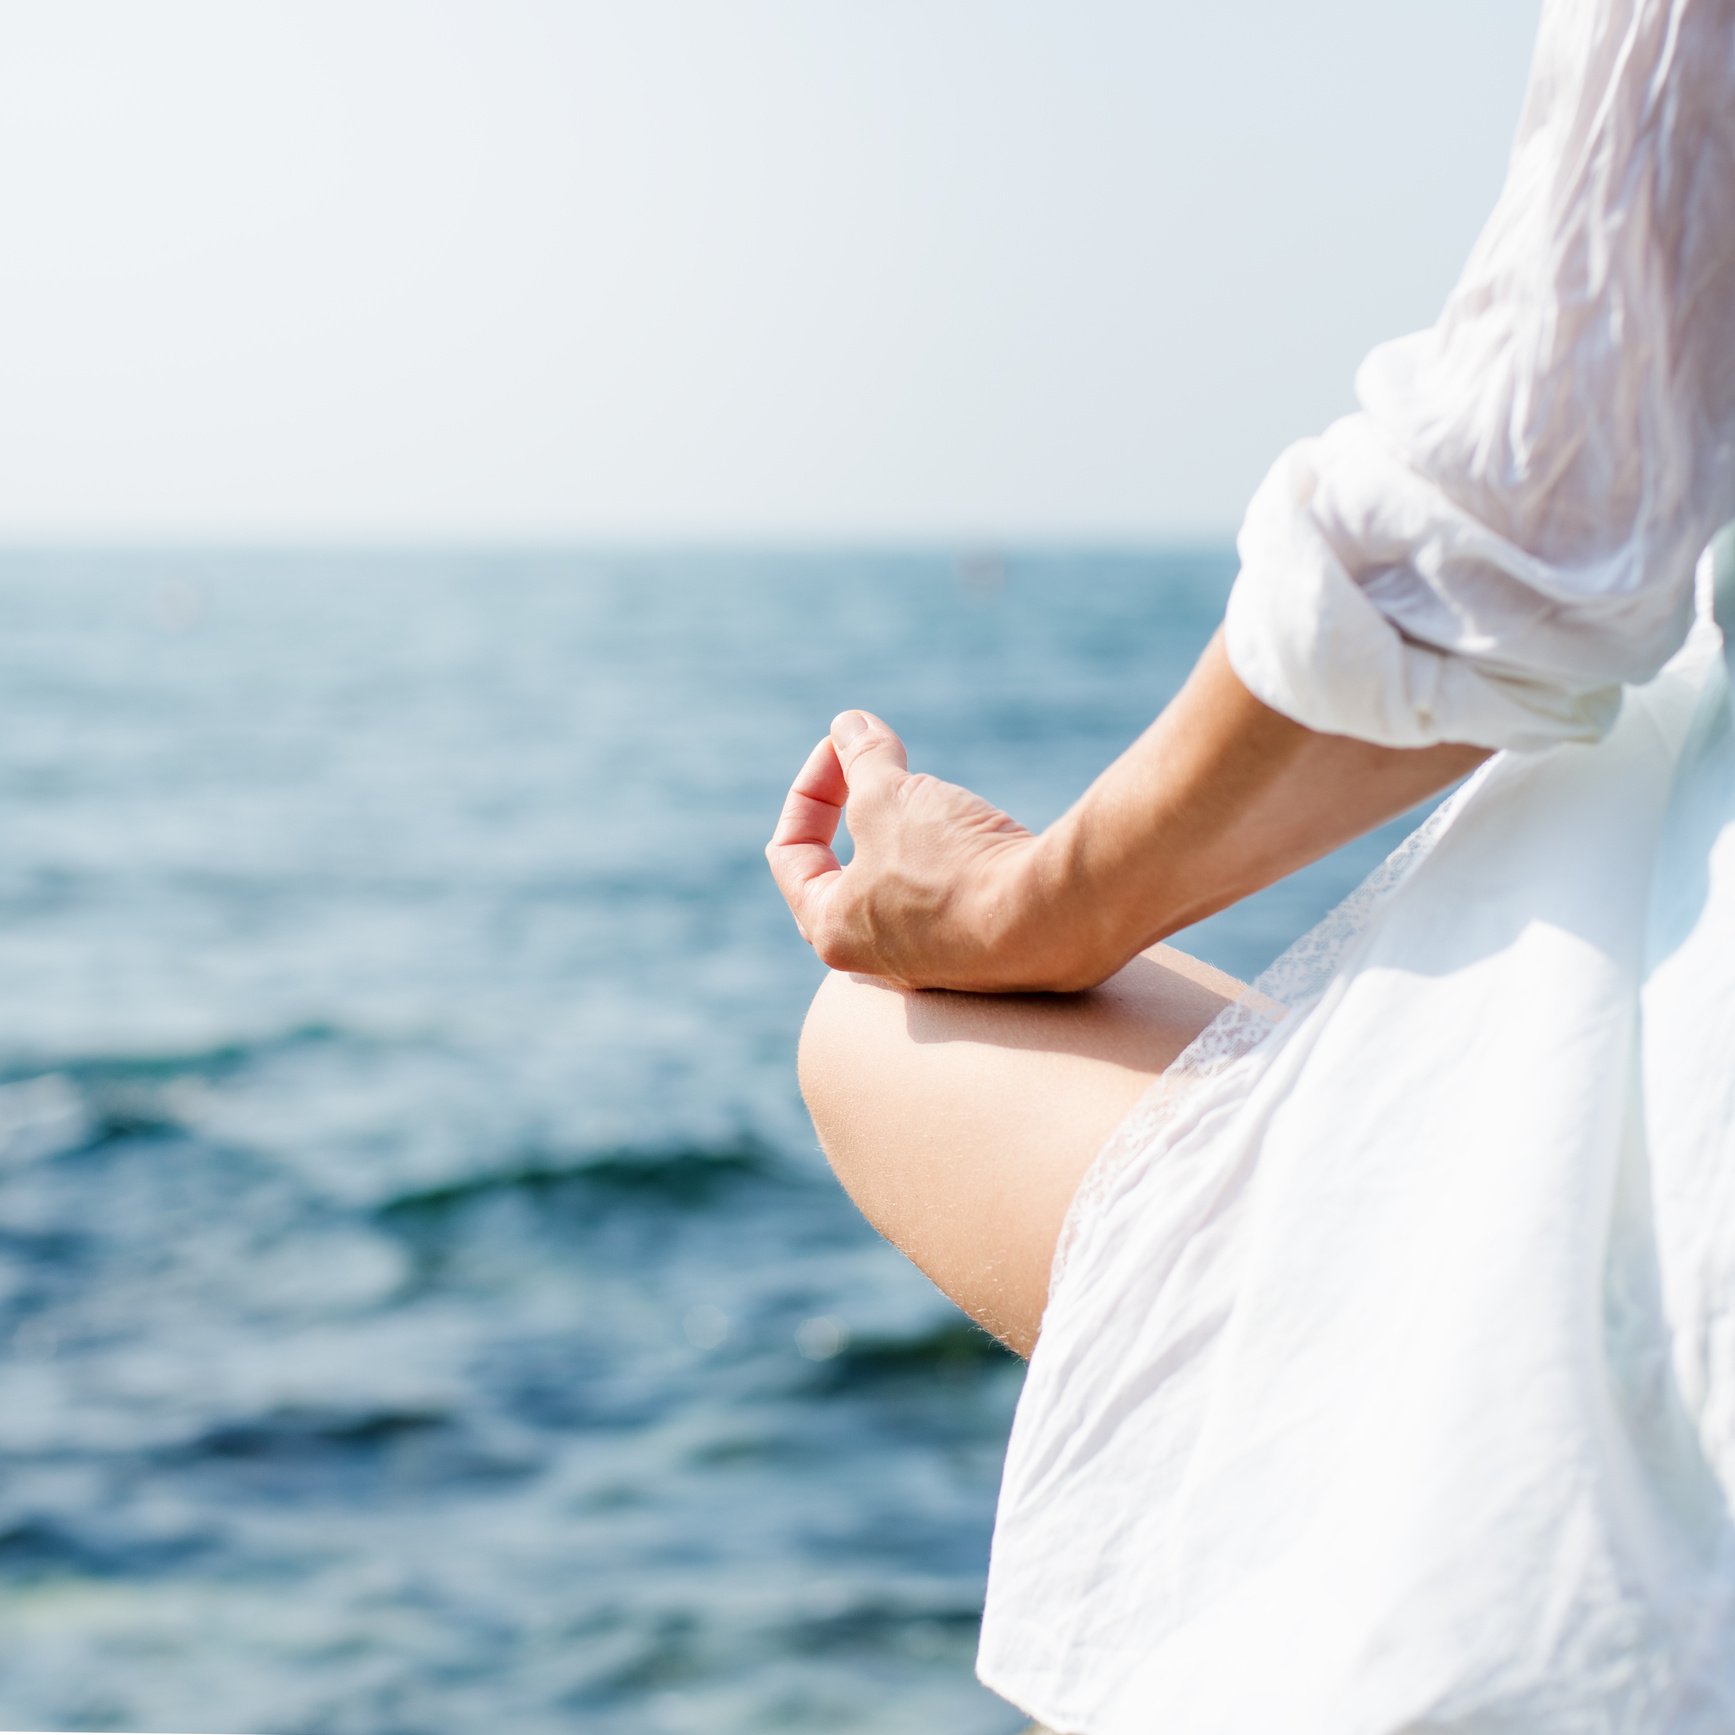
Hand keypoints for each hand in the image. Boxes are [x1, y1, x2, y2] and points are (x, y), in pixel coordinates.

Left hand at [765, 710, 1071, 991]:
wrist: (1054, 917)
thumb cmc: (954, 865)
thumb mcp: (890, 795)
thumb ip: (861, 758)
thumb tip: (848, 725)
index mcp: (833, 930)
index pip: (791, 854)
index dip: (810, 787)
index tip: (844, 746)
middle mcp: (878, 959)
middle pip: (843, 873)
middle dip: (854, 811)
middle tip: (876, 772)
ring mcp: (935, 961)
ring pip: (902, 883)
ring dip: (908, 829)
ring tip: (935, 797)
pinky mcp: (986, 951)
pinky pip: (950, 896)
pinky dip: (950, 856)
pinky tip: (977, 831)